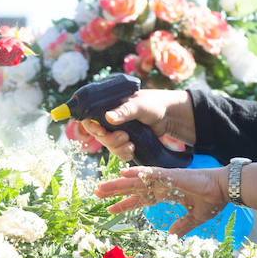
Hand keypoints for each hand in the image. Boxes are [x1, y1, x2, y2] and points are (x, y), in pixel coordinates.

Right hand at [76, 89, 194, 162]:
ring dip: (118, 148)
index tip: (103, 132)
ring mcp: (116, 130)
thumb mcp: (139, 106)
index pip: (89, 119)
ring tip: (131, 144)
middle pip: (98, 135)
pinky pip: (117, 151)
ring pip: (108, 145)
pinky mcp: (124, 140)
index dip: (92, 128)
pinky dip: (124, 153)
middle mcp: (109, 119)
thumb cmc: (153, 104)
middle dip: (111, 140)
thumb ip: (124, 111)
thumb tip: (108, 117)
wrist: (168, 115)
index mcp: (107, 107)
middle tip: (125, 137)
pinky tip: (133, 149)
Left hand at [94, 165, 229, 236]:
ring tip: (101, 186)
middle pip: (133, 187)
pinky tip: (123, 172)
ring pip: (136, 180)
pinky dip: (136, 172)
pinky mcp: (172, 175)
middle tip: (96, 193)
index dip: (126, 203)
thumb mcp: (194, 218)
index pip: (141, 198)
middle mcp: (163, 185)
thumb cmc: (213, 200)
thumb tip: (172, 235)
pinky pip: (150, 173)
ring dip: (118, 183)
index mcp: (168, 193)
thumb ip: (182, 226)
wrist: (225, 190)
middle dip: (115, 191)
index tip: (111, 209)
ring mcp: (166, 179)